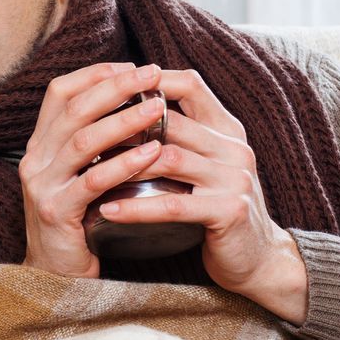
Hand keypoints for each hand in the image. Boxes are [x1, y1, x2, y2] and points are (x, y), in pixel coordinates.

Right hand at [18, 61, 171, 277]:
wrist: (57, 277)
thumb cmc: (80, 222)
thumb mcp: (81, 175)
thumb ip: (96, 142)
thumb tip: (137, 102)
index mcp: (41, 145)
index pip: (59, 92)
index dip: (95, 74)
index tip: (132, 66)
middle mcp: (35, 160)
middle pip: (73, 109)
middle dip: (115, 87)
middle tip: (151, 74)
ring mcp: (42, 186)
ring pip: (82, 140)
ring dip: (123, 120)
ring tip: (157, 108)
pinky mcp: (56, 212)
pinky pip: (92, 181)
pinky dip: (124, 164)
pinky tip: (151, 154)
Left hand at [91, 68, 307, 322]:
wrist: (257, 258)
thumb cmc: (218, 209)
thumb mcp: (206, 166)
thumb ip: (181, 139)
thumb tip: (126, 110)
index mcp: (227, 130)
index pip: (190, 85)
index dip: (149, 81)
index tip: (108, 90)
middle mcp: (234, 147)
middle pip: (171, 121)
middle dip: (123, 128)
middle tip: (82, 136)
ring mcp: (235, 179)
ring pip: (168, 159)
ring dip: (123, 165)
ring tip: (87, 171)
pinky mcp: (229, 211)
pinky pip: (173, 205)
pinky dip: (136, 208)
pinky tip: (107, 210)